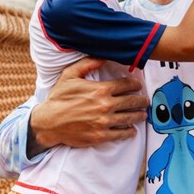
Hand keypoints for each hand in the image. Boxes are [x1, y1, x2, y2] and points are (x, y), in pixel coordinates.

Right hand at [27, 58, 148, 153]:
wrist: (48, 122)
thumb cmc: (58, 98)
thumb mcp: (69, 75)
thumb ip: (87, 63)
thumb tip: (103, 56)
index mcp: (99, 89)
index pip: (125, 85)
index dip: (135, 84)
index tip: (138, 85)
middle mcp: (104, 105)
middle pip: (131, 101)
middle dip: (141, 100)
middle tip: (145, 100)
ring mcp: (104, 122)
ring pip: (129, 118)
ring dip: (139, 115)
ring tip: (143, 114)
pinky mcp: (100, 136)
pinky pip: (120, 134)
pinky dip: (129, 132)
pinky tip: (132, 130)